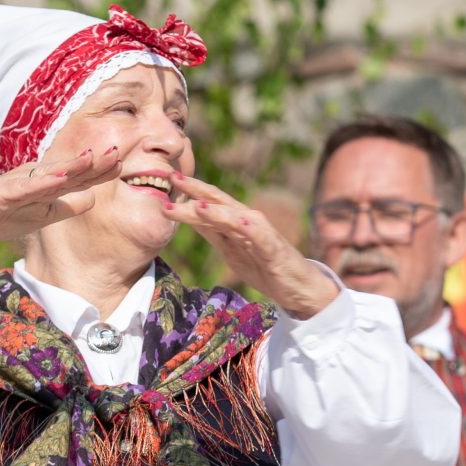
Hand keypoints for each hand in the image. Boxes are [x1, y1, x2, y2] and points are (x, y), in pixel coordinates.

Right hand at [0, 144, 127, 247]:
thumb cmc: (3, 214)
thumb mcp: (42, 214)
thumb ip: (66, 206)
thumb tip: (93, 199)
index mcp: (46, 182)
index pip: (80, 174)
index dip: (101, 168)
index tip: (125, 158)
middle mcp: (35, 177)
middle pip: (70, 168)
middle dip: (95, 160)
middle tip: (120, 148)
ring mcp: (18, 184)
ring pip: (50, 173)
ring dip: (72, 165)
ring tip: (94, 157)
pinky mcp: (2, 194)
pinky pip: (24, 188)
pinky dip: (41, 183)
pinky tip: (57, 179)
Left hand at [167, 175, 339, 318]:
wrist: (298, 287)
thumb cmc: (265, 267)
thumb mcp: (230, 250)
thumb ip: (212, 232)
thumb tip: (189, 215)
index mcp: (234, 222)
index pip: (209, 201)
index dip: (189, 190)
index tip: (167, 179)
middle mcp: (246, 221)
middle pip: (219, 201)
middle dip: (196, 189)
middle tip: (173, 177)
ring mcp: (261, 233)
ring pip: (234, 216)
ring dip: (215, 210)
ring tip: (195, 204)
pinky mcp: (273, 248)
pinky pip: (259, 235)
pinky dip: (247, 226)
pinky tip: (236, 221)